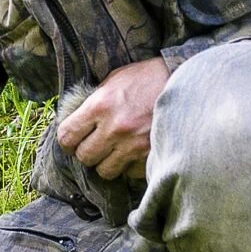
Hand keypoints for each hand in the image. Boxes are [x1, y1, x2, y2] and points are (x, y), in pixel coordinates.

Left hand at [57, 58, 171, 180]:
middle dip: (87, 152)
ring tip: (114, 151)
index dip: (67, 141)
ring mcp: (133, 145)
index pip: (67, 136)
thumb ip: (94, 101)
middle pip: (84, 157)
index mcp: (100, 106)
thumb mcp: (114, 80)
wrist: (183, 82)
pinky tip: (133, 152)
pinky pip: (128, 173)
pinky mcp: (150, 156)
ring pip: (105, 171)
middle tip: (95, 145)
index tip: (72, 141)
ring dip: (106, 162)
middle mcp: (114, 128)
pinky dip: (128, 166)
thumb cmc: (146, 78)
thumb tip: (76, 120)